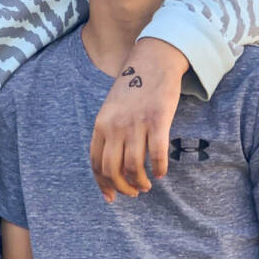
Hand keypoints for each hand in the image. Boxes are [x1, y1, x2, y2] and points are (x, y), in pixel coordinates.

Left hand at [90, 38, 186, 201]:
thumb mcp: (111, 109)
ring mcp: (136, 124)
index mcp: (101, 125)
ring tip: (147, 185)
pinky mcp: (158, 120)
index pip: (96, 163)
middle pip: (113, 170)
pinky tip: (162, 173)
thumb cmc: (132, 87)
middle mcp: (115, 126)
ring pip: (134, 166)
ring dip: (141, 182)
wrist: (152, 61)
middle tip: (133, 193)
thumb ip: (109, 132)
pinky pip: (157, 154)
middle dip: (122, 188)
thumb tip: (112, 161)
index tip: (112, 197)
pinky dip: (159, 168)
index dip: (103, 184)